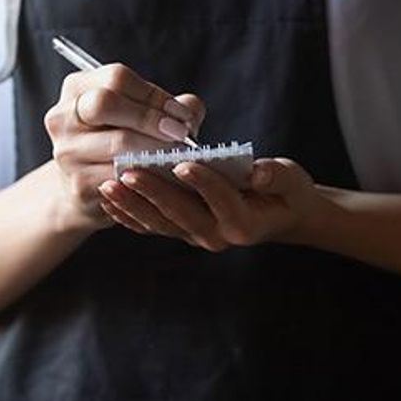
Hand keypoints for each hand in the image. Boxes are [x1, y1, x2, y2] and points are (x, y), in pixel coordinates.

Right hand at [43, 63, 204, 232]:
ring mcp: (66, 151)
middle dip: (150, 117)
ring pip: (117, 143)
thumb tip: (190, 112)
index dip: (155, 95)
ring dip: (155, 148)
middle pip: (105, 103)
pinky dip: (148, 175)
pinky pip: (120, 176)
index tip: (182, 114)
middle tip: (180, 133)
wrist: (89, 187)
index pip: (117, 78)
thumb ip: (170, 106)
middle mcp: (63, 116)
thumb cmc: (123, 140)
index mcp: (78, 87)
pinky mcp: (77, 184)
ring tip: (178, 154)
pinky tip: (163, 176)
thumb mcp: (140, 114)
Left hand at [97, 158, 322, 250]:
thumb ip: (276, 176)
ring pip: (160, 223)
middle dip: (153, 192)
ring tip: (110, 184)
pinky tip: (109, 199)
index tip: (183, 164)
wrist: (280, 216)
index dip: (204, 183)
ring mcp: (196, 236)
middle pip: (181, 214)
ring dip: (133, 204)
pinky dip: (129, 214)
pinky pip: (151, 227)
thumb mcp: (292, 181)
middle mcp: (217, 236)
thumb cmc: (286, 193)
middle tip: (129, 171)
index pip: (221, 201)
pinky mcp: (182, 232)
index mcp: (244, 223)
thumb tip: (258, 170)